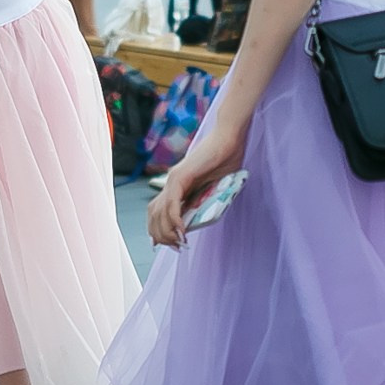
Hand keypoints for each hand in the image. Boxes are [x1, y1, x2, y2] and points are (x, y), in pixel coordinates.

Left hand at [148, 109, 249, 247]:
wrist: (229, 138)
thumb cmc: (226, 158)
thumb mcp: (214, 186)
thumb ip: (205, 199)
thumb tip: (202, 219)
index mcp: (177, 185)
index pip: (157, 211)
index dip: (159, 229)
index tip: (171, 244)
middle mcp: (171, 182)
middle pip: (154, 214)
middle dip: (161, 235)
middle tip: (176, 247)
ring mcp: (173, 179)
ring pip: (160, 212)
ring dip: (167, 231)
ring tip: (179, 243)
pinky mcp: (180, 176)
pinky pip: (172, 203)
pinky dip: (174, 219)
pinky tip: (182, 231)